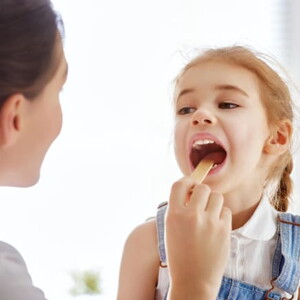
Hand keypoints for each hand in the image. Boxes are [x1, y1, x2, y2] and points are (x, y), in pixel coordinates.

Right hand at [165, 177, 231, 299]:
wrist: (193, 280)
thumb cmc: (179, 254)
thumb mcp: (171, 229)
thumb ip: (179, 208)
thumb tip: (191, 190)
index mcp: (174, 215)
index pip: (179, 184)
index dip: (186, 181)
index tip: (190, 183)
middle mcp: (191, 215)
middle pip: (202, 187)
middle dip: (201, 192)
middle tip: (200, 201)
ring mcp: (209, 222)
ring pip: (217, 196)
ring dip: (213, 202)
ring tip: (209, 214)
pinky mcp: (224, 230)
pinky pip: (226, 210)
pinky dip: (221, 215)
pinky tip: (215, 226)